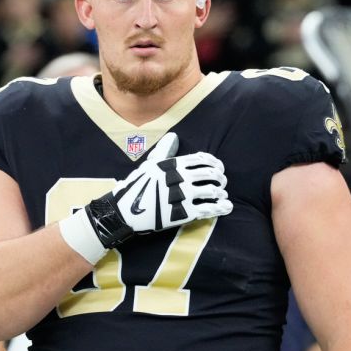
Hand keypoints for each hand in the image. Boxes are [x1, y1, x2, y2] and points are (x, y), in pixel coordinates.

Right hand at [83, 133, 231, 248]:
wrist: (125, 211)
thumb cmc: (137, 186)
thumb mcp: (149, 165)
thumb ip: (165, 151)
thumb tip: (175, 137)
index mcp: (173, 164)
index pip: (201, 159)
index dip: (214, 163)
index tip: (219, 168)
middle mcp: (179, 178)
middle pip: (209, 174)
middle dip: (220, 177)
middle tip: (222, 182)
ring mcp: (182, 195)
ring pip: (211, 191)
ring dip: (220, 192)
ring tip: (222, 195)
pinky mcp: (183, 213)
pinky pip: (208, 209)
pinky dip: (220, 208)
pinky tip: (226, 207)